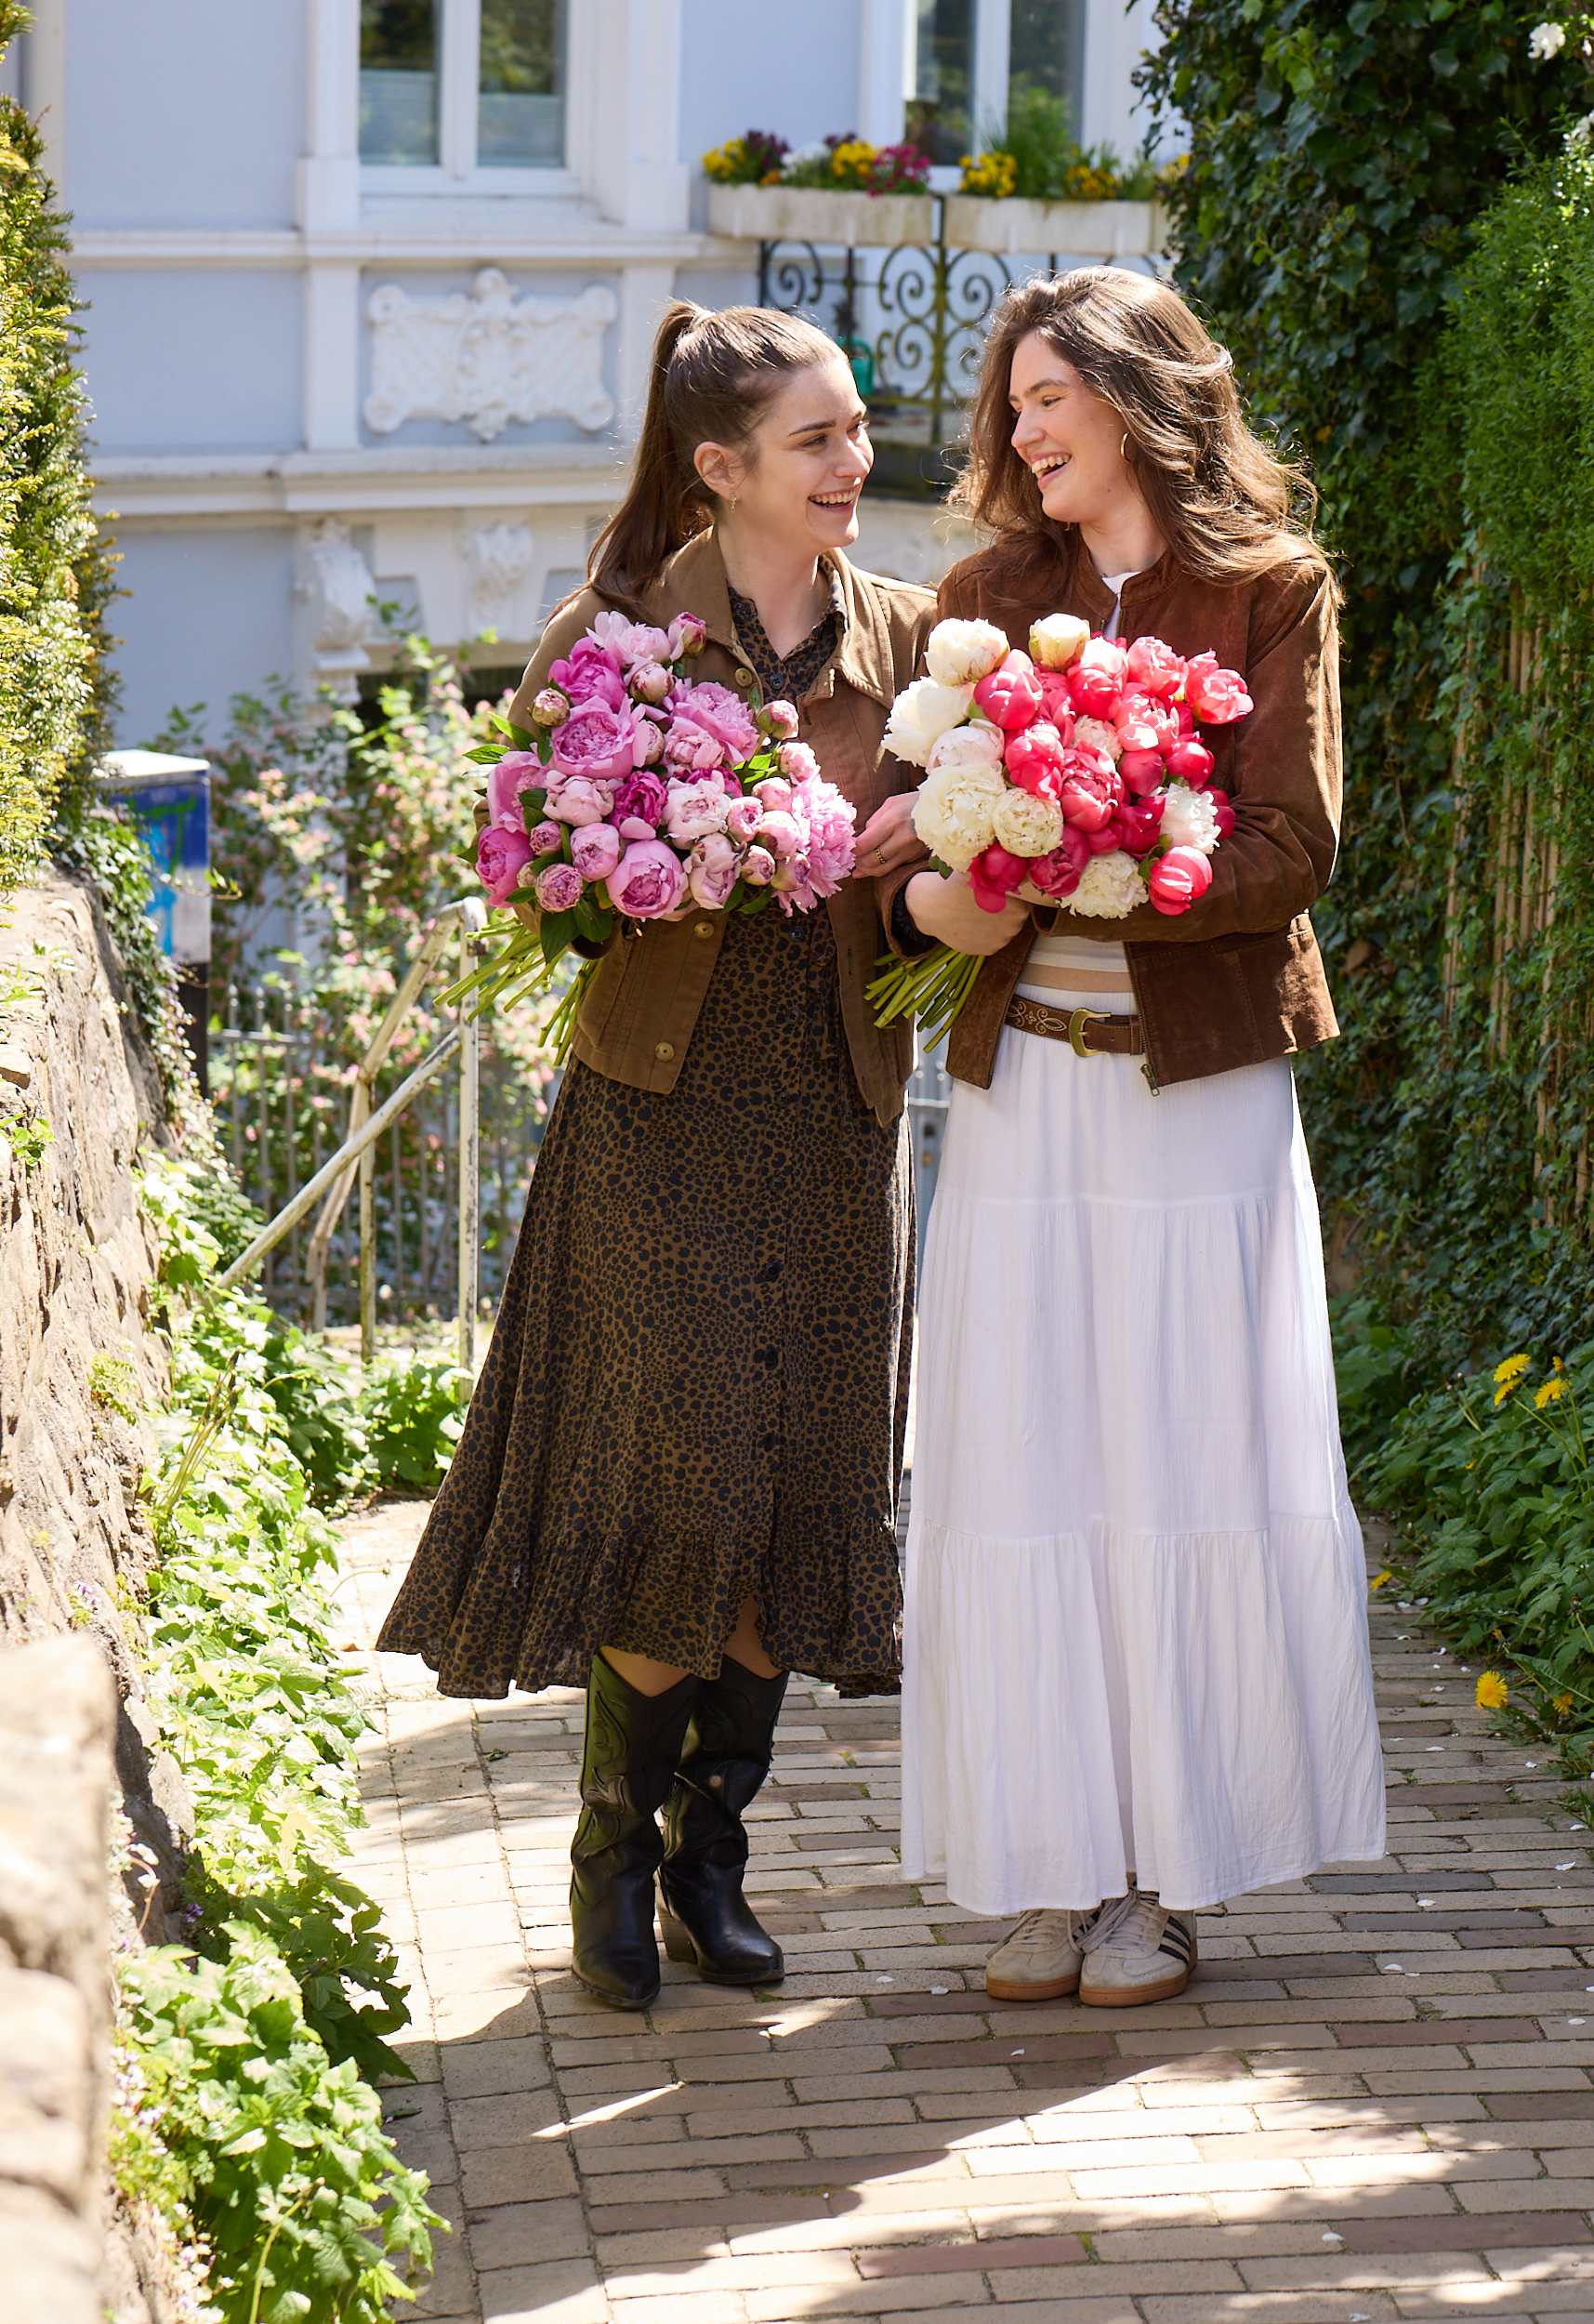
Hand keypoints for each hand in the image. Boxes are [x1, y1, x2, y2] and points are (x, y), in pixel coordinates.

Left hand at [854, 790, 922, 880]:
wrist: (944, 810)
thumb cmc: (913, 803)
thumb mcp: (891, 804)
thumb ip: (873, 821)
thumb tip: (861, 840)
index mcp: (893, 821)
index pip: (864, 844)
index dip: (853, 849)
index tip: (848, 848)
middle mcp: (902, 839)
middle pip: (871, 860)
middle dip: (858, 862)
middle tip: (851, 859)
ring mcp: (910, 851)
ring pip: (882, 869)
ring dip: (867, 870)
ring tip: (858, 868)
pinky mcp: (914, 858)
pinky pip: (892, 868)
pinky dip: (880, 869)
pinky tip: (871, 867)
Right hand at [905, 869, 1030, 955]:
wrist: (929, 907)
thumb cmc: (954, 884)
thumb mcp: (981, 869)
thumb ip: (1002, 870)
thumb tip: (1019, 862)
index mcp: (1018, 903)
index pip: (1026, 896)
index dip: (1013, 890)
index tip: (1000, 886)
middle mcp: (1014, 925)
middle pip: (1018, 913)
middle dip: (1007, 906)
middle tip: (988, 897)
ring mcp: (1001, 940)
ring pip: (1006, 928)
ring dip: (998, 920)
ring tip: (978, 909)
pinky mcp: (988, 950)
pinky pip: (993, 939)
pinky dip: (987, 932)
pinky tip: (973, 921)